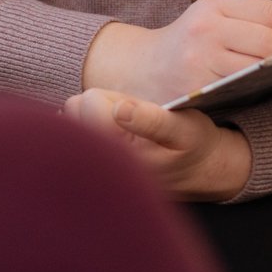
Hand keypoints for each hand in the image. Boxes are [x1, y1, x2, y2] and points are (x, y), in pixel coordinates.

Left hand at [64, 89, 251, 201]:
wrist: (200, 173)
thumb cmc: (193, 144)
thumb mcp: (183, 128)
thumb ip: (151, 120)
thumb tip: (119, 110)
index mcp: (120, 153)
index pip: (89, 102)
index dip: (114, 98)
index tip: (137, 111)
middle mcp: (101, 165)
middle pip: (75, 109)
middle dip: (101, 106)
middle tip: (132, 121)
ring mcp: (93, 170)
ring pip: (71, 119)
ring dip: (94, 118)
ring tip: (124, 130)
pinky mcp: (91, 171)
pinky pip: (72, 136)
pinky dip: (86, 129)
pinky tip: (107, 139)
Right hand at [83, 0, 271, 102]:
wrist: (145, 68)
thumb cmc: (191, 43)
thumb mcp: (214, 17)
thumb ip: (251, 21)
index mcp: (215, 3)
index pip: (271, 12)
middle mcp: (207, 26)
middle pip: (269, 40)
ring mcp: (201, 57)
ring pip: (259, 66)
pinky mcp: (197, 85)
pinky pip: (242, 87)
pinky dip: (261, 87)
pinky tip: (266, 88)